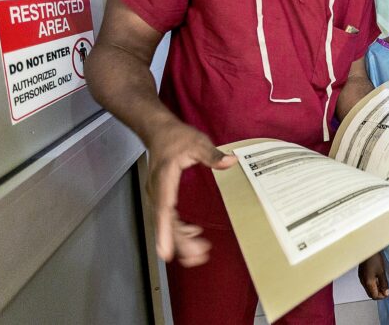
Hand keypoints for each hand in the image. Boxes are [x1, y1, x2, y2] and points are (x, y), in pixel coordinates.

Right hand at [146, 121, 237, 265]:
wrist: (158, 131)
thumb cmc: (176, 137)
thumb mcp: (198, 142)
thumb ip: (213, 155)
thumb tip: (231, 161)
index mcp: (165, 178)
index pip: (165, 208)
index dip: (165, 231)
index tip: (165, 251)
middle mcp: (157, 191)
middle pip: (166, 222)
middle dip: (179, 242)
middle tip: (197, 257)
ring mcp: (158, 195)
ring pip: (166, 223)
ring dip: (180, 239)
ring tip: (199, 252)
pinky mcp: (161, 196)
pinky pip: (168, 218)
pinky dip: (179, 229)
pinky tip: (192, 234)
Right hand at [358, 252, 388, 299]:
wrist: (366, 249)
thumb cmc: (374, 259)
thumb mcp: (382, 272)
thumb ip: (384, 283)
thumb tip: (386, 293)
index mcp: (368, 283)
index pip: (374, 296)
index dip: (382, 296)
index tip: (387, 292)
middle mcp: (363, 282)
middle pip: (370, 294)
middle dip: (378, 294)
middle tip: (385, 289)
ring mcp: (361, 278)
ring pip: (368, 289)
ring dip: (375, 289)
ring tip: (382, 284)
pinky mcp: (361, 274)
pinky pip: (366, 283)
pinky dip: (372, 284)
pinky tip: (377, 279)